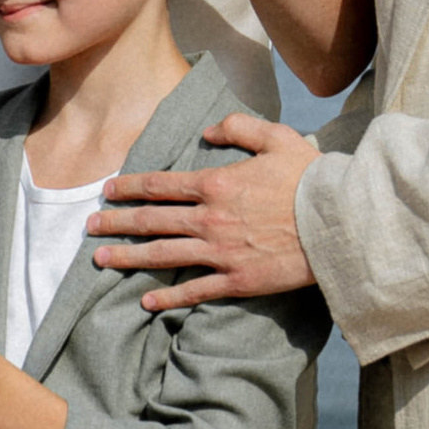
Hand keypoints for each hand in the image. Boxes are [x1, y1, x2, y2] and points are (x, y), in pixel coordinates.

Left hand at [93, 109, 318, 311]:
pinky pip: (194, 291)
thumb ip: (239, 127)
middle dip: (115, 222)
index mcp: (217, 183)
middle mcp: (210, 218)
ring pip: (162, 255)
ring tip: (100, 259)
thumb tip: (207, 130)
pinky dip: (168, 297)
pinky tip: (146, 301)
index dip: (130, 187)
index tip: (108, 190)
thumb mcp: (278, 138)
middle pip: (151, 221)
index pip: (160, 185)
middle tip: (89, 226)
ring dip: (127, 258)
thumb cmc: (311, 179)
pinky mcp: (237, 281)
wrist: (339, 224)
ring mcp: (221, 253)